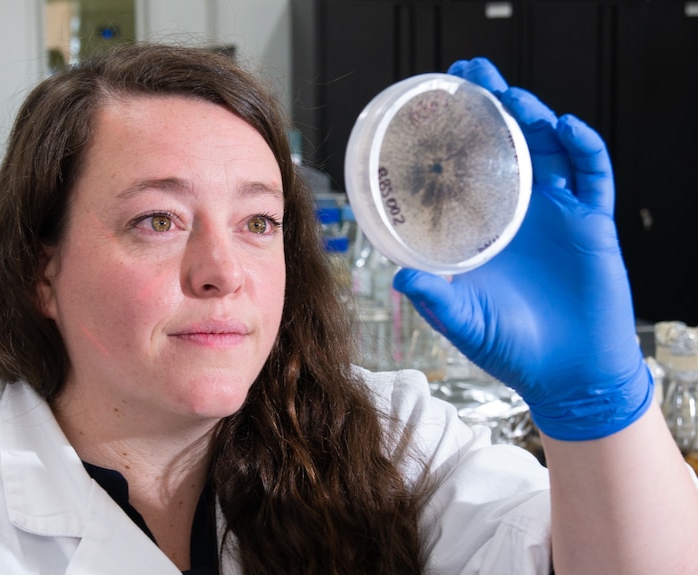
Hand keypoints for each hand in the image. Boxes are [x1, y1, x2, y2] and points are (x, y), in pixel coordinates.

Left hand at [393, 58, 653, 440]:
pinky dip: (584, 148)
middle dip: (493, 105)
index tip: (435, 104)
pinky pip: (594, 175)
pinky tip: (566, 128)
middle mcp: (520, 213)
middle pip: (509, 145)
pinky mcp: (593, 224)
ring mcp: (558, 214)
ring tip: (509, 95)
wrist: (567, 375)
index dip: (458, 135)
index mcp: (486, 228)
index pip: (470, 168)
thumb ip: (435, 298)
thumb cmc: (511, 348)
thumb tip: (398, 278)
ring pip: (549, 150)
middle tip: (471, 73)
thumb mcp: (462, 320)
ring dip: (533, 117)